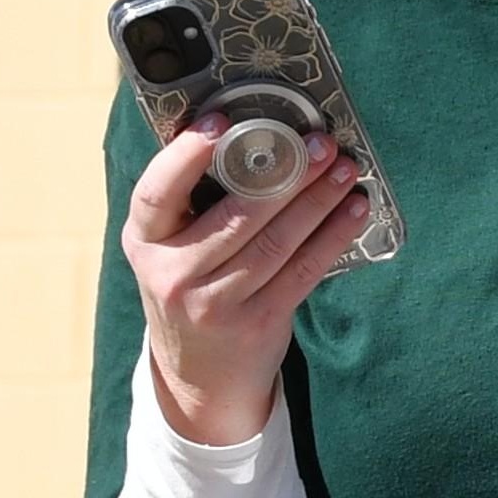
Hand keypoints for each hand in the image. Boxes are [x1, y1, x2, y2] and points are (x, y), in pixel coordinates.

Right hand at [123, 116, 368, 444]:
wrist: (200, 375)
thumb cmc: (190, 287)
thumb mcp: (170, 249)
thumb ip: (193, 204)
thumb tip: (249, 136)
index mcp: (144, 243)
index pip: (156, 194)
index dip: (185, 156)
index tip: (222, 122)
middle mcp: (173, 274)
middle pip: (236, 216)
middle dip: (286, 174)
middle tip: (320, 143)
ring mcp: (216, 303)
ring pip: (276, 242)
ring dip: (318, 201)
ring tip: (344, 169)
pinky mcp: (259, 322)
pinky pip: (303, 270)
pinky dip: (333, 236)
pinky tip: (353, 210)